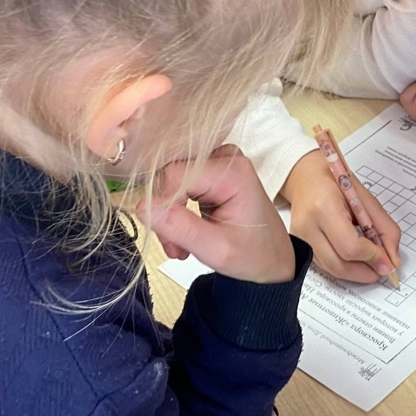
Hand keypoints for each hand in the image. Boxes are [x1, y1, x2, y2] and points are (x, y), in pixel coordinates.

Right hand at [138, 145, 294, 283]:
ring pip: (171, 182)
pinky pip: (179, 185)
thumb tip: (142, 206)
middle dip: (167, 214)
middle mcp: (226, 158)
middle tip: (176, 247)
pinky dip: (176, 211)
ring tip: (182, 245)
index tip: (172, 239)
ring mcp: (219, 162)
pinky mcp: (211, 170)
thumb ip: (180, 227)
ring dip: (170, 216)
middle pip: (171, 176)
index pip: (175, 174)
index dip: (164, 204)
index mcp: (233, 172)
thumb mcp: (217, 250)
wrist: (273, 258)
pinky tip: (185, 234)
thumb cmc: (254, 254)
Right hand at [281, 151, 401, 283]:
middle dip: (365, 272)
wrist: (306, 177)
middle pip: (339, 264)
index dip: (372, 258)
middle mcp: (308, 226)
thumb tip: (393, 260)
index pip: (350, 247)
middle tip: (382, 270)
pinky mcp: (299, 245)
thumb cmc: (336, 183)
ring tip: (371, 265)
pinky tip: (356, 260)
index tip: (387, 261)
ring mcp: (300, 238)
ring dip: (355, 273)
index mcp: (325, 207)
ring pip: (331, 269)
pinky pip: (325, 265)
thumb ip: (385, 228)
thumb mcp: (367, 199)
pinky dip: (344, 267)